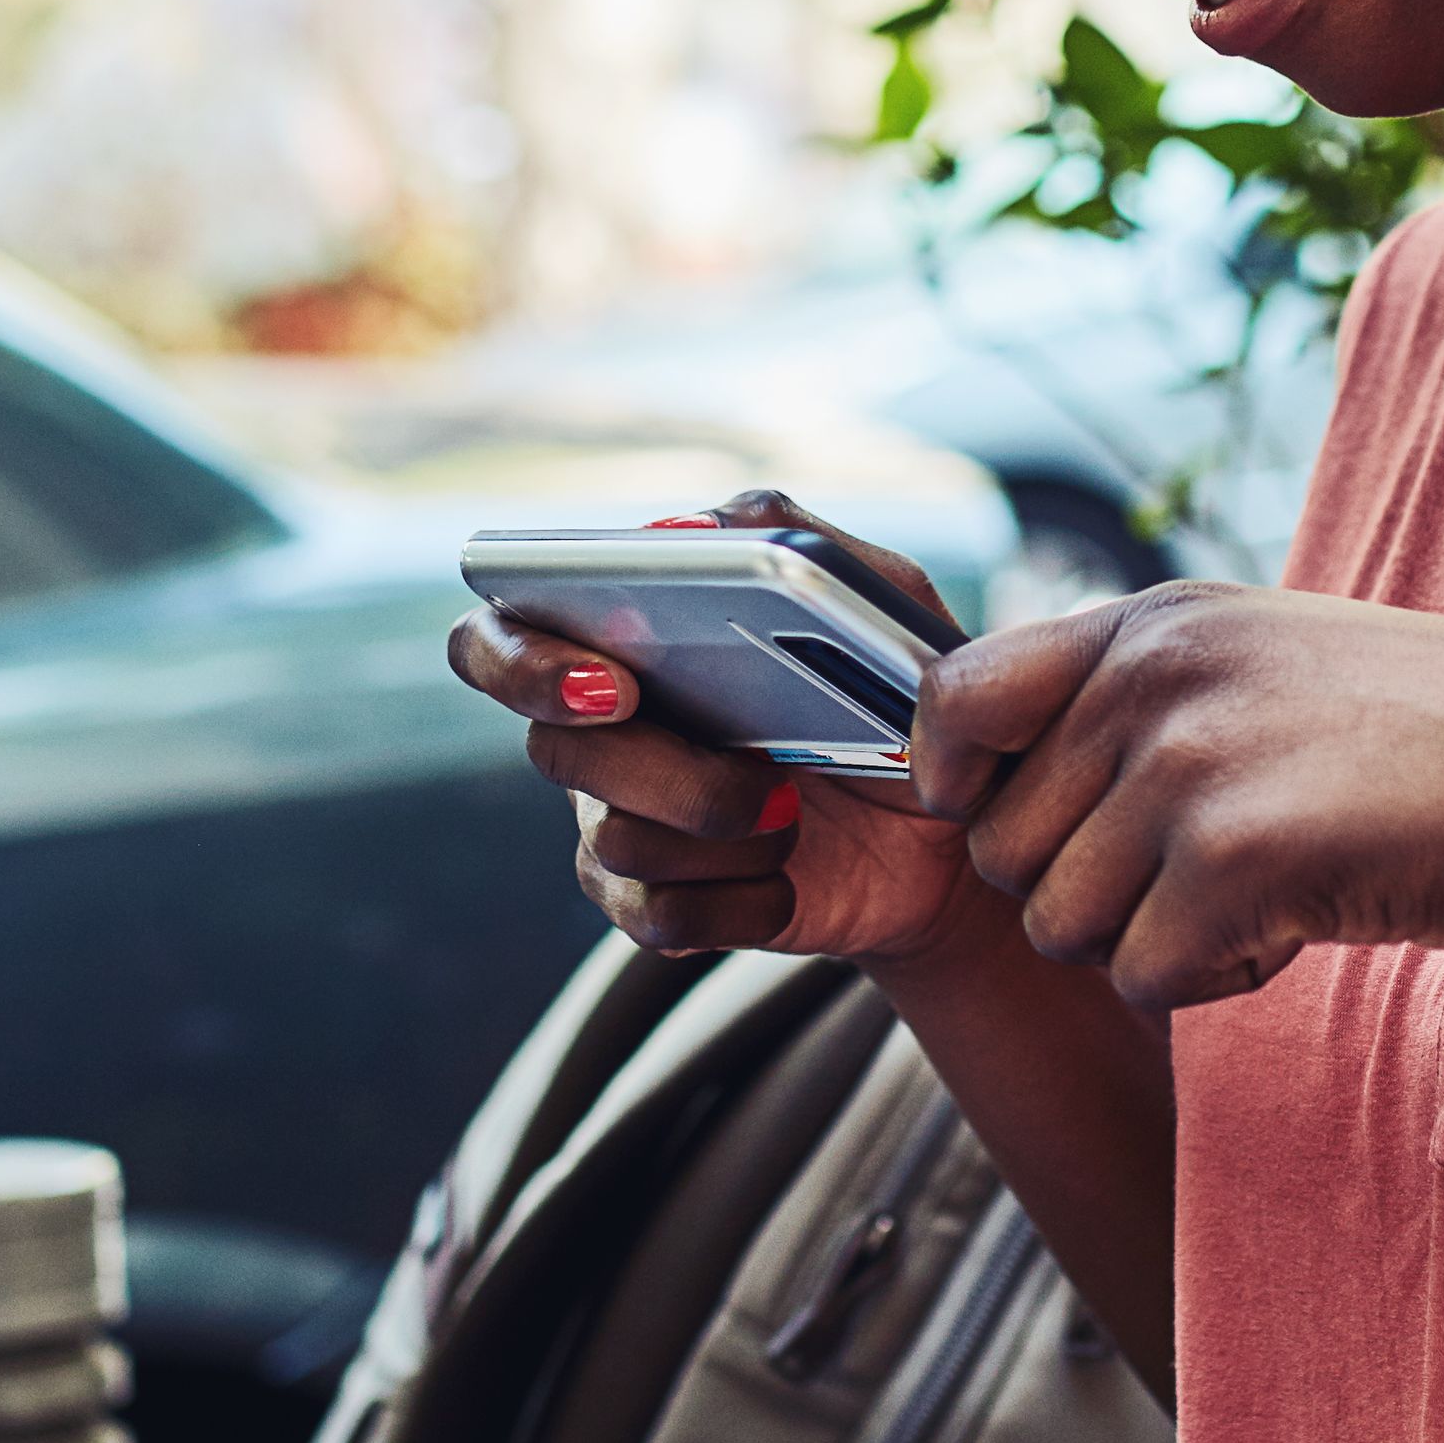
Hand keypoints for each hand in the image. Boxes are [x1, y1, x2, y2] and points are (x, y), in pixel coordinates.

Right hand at [447, 491, 986, 965]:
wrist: (945, 826)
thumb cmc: (891, 695)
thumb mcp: (879, 600)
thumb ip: (793, 538)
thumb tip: (683, 527)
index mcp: (623, 642)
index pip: (497, 640)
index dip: (519, 662)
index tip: (610, 683)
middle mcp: (601, 735)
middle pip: (556, 753)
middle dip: (663, 769)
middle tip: (760, 770)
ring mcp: (621, 824)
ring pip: (615, 839)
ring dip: (723, 831)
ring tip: (796, 812)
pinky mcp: (661, 904)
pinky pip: (657, 915)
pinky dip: (738, 902)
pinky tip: (787, 881)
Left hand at [909, 584, 1443, 1010]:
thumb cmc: (1426, 737)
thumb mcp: (1260, 662)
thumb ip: (1134, 696)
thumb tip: (978, 774)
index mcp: (1150, 622)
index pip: (949, 697)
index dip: (953, 781)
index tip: (1013, 819)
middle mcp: (1149, 679)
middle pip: (999, 851)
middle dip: (1086, 892)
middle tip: (1204, 873)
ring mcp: (1186, 766)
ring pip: (1059, 929)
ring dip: (1152, 943)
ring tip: (1263, 891)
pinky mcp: (1231, 862)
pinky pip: (1142, 980)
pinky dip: (1215, 983)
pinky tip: (1298, 926)